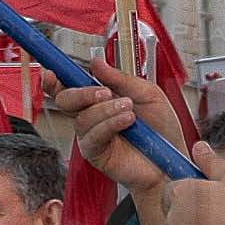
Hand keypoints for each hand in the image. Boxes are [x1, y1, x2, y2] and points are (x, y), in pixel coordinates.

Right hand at [51, 58, 189, 208]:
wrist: (172, 160)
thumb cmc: (162, 130)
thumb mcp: (148, 94)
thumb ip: (121, 79)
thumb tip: (97, 63)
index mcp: (100, 99)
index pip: (70, 86)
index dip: (57, 79)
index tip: (52, 71)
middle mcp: (92, 116)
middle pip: (66, 100)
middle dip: (82, 93)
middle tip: (103, 93)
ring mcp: (92, 135)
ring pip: (82, 118)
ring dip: (105, 110)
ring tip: (128, 109)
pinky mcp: (95, 153)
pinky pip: (93, 135)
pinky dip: (110, 124)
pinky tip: (126, 121)